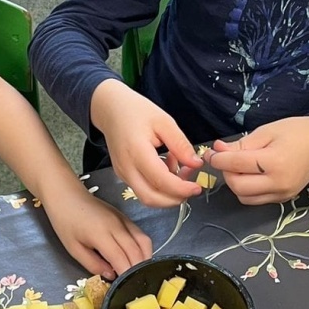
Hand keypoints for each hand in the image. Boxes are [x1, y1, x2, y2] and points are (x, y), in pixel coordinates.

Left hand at [39, 180, 152, 277]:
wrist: (65, 194)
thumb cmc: (65, 222)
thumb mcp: (73, 248)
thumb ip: (93, 264)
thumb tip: (112, 275)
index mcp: (101, 234)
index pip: (122, 259)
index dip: (127, 276)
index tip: (127, 289)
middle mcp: (117, 226)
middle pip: (137, 252)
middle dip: (137, 272)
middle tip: (134, 286)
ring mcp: (123, 220)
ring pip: (144, 242)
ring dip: (144, 260)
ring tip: (137, 274)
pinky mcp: (125, 217)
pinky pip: (141, 235)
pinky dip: (144, 249)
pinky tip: (137, 259)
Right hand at [90, 79, 202, 207]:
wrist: (110, 109)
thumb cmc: (136, 111)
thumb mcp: (163, 121)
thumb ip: (180, 144)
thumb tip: (196, 164)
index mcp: (136, 152)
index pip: (160, 181)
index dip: (181, 189)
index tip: (197, 187)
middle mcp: (126, 167)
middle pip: (151, 198)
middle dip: (174, 199)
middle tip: (191, 186)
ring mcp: (122, 173)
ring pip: (147, 197)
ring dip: (167, 193)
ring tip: (180, 172)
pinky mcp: (123, 175)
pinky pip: (143, 189)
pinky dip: (159, 187)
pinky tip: (167, 167)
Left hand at [206, 116, 308, 205]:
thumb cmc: (296, 132)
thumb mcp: (266, 131)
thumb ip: (241, 144)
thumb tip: (217, 151)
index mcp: (275, 162)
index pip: (236, 164)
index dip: (217, 158)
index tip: (210, 152)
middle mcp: (278, 183)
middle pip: (237, 186)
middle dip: (226, 172)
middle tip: (226, 159)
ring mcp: (282, 194)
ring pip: (244, 197)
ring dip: (235, 183)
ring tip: (239, 167)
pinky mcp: (283, 200)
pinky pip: (256, 200)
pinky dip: (247, 190)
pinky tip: (250, 175)